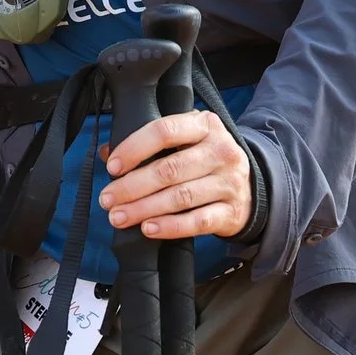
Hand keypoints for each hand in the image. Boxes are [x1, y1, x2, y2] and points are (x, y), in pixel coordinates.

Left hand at [97, 110, 252, 240]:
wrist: (249, 186)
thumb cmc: (205, 159)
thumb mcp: (185, 140)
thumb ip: (149, 143)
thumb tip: (107, 153)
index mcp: (205, 125)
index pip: (164, 131)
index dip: (134, 148)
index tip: (112, 166)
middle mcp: (221, 151)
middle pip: (169, 169)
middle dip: (132, 186)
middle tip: (108, 199)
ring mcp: (229, 182)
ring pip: (181, 197)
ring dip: (144, 208)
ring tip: (119, 217)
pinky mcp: (232, 211)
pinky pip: (198, 221)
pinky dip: (170, 227)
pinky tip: (148, 229)